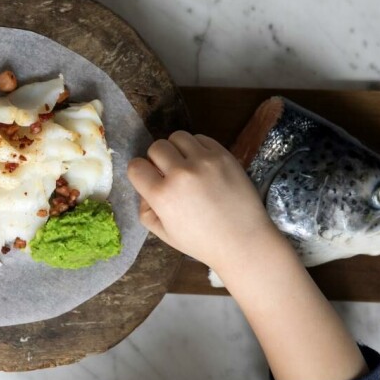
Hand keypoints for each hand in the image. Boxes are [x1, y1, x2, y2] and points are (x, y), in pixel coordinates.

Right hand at [126, 131, 278, 274]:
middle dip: (157, 159)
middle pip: (156, 147)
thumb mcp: (163, 234)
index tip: (148, 179)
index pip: (135, 166)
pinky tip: (202, 164)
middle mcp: (181, 174)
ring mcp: (204, 161)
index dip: (139, 172)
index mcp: (162, 196)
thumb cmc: (202, 242)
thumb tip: (145, 189)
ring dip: (177, 149)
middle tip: (168, 173)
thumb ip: (145, 210)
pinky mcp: (223, 155)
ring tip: (186, 164)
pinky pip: (201, 138)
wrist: (243, 241)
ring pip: (178, 137)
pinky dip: (197, 148)